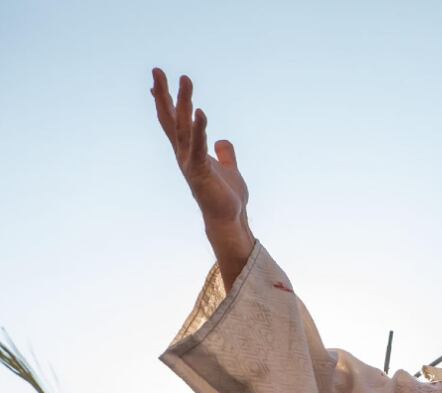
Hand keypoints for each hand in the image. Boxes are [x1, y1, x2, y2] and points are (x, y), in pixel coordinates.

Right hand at [151, 68, 253, 269]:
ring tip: (185, 79)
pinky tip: (201, 112)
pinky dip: (200, 129)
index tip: (159, 80)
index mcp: (189, 151)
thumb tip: (222, 140)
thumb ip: (225, 153)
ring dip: (185, 103)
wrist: (229, 219)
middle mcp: (184, 154)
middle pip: (172, 119)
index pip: (174, 121)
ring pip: (184, 127)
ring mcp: (190, 163)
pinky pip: (199, 146)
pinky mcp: (201, 172)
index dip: (167, 100)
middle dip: (165, 94)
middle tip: (157, 69)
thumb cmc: (226, 196)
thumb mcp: (229, 168)